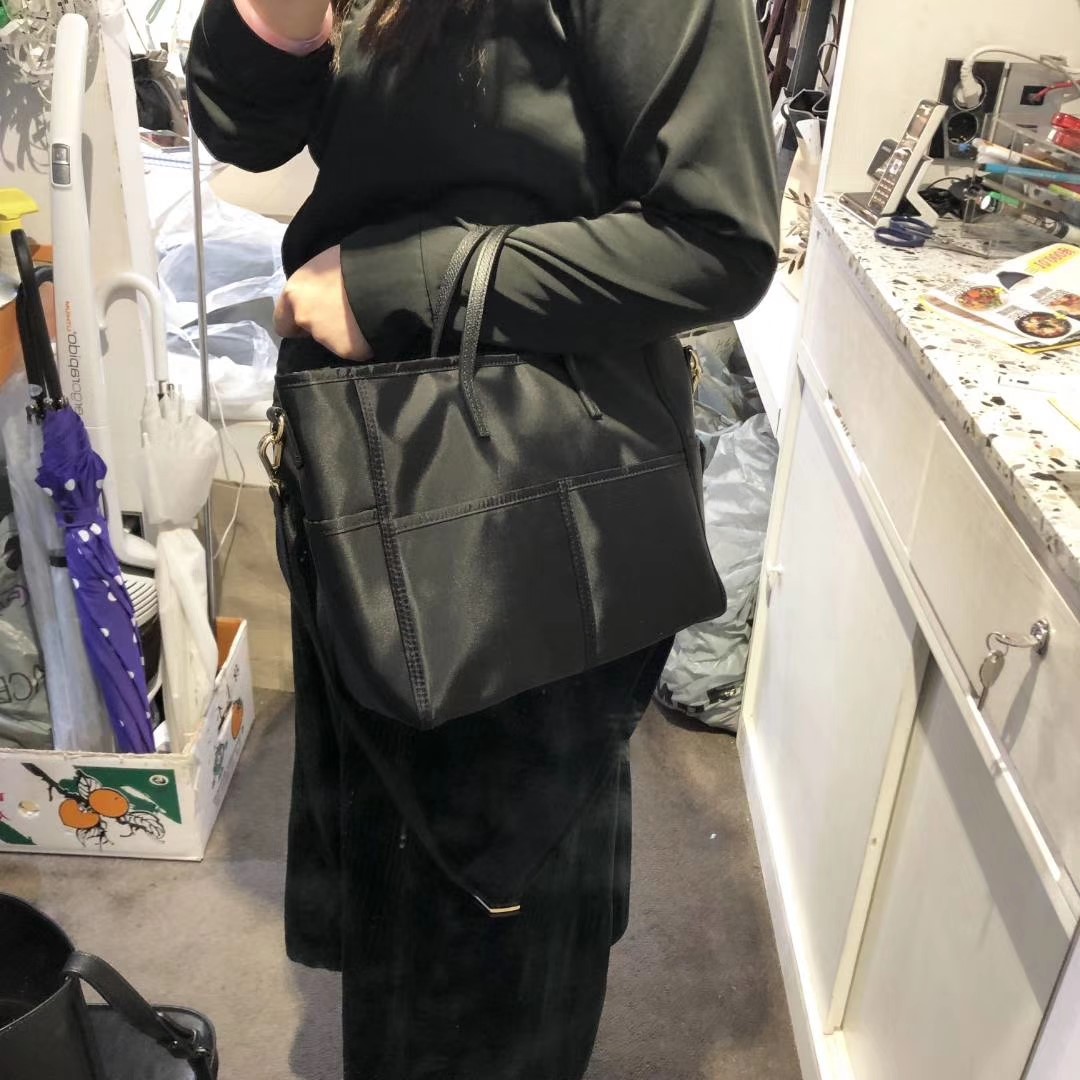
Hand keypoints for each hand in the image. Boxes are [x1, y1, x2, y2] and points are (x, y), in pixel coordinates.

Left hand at [274, 246, 373, 361]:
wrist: (383, 276)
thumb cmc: (353, 259)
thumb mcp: (324, 266)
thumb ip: (313, 287)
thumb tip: (318, 295)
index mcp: (294, 293)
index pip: (282, 322)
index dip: (295, 322)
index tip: (312, 316)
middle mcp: (304, 318)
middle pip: (308, 332)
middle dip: (321, 326)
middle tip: (342, 315)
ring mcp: (325, 337)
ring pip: (331, 341)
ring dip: (342, 334)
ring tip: (361, 318)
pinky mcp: (348, 350)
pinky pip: (354, 349)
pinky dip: (361, 343)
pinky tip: (371, 328)